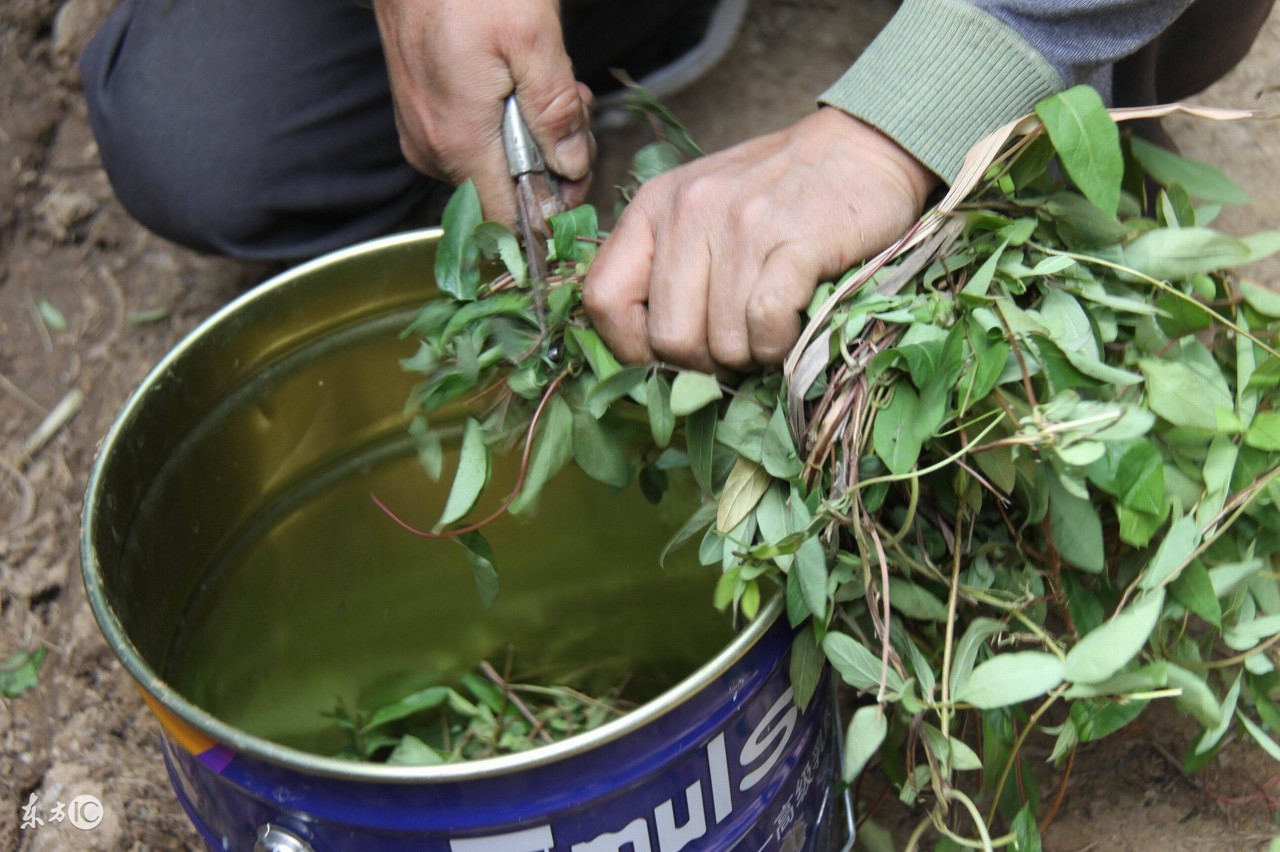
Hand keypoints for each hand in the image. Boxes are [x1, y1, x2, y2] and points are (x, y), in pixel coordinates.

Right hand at [373, 0, 594, 225]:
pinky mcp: (421, 114)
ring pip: (493, 166)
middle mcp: (433, 149)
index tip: (581, 173)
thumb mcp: (533, 38)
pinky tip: (521, 83)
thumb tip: (571, 168)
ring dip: (534, 139)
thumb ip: (555, 112)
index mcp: (460, 143)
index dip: (552, 210)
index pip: (509, 221)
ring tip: (551, 84)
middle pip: (506, 193)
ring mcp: (423, 133)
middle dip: (552, 162)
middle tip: (575, 110)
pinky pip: (473, 140)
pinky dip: (506, 123)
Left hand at [583, 108, 938, 372]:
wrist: (861, 149)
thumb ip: (666, 269)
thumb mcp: (701, 214)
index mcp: (654, 208)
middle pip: (668, 337)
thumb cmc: (777, 196)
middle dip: (704, 361)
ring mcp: (742, 224)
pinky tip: (793, 322)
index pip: (602, 298)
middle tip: (735, 344)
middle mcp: (688, 211)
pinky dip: (780, 342)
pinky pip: (766, 324)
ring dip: (751, 353)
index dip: (629, 346)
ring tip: (770, 325)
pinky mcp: (795, 240)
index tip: (665, 356)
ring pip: (722, 342)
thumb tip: (653, 357)